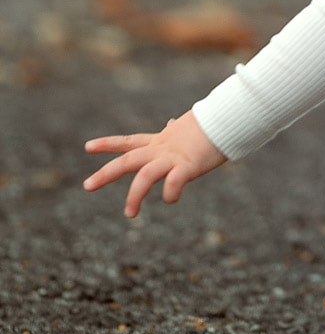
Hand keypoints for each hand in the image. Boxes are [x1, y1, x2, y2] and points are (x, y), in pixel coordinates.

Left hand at [83, 110, 226, 217]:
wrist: (227, 119)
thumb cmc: (211, 126)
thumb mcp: (187, 129)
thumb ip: (174, 131)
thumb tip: (170, 124)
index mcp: (160, 141)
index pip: (128, 141)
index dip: (107, 144)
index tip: (87, 147)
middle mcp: (162, 150)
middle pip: (127, 160)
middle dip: (106, 173)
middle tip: (87, 185)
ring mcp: (173, 157)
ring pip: (145, 176)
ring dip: (135, 196)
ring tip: (130, 214)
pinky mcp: (187, 166)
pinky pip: (173, 183)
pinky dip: (169, 194)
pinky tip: (171, 199)